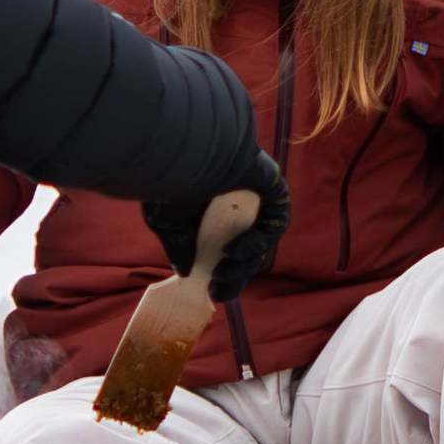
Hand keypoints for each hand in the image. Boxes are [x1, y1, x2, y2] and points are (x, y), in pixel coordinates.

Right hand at [142, 150, 290, 303]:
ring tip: (223, 272)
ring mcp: (258, 197)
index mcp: (213, 209)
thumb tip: (184, 272)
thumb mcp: (168, 222)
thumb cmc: (173, 180)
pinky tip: (234, 251)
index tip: (210, 290)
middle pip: (246, 249)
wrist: (190, 152)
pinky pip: (275, 225)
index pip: (223, 245)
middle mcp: (237, 203)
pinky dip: (256, 242)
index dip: (220, 272)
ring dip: (244, 264)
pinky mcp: (275, 191)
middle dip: (235, 275)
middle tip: (220, 291)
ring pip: (261, 242)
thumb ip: (179, 246)